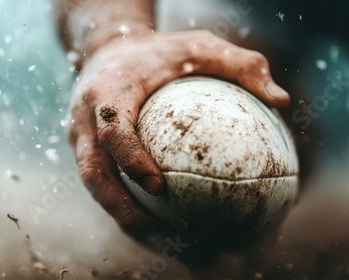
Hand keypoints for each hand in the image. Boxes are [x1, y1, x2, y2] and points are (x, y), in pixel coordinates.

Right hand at [67, 30, 289, 236]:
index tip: (159, 186)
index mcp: (106, 93)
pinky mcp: (84, 150)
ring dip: (124, 217)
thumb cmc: (158, 52)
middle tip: (158, 234)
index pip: (111, 131)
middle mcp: (84, 120)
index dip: (130, 160)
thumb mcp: (198, 45)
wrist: (107, 50)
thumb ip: (238, 64)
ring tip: (163, 243)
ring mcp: (79, 138)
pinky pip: (104, 183)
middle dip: (121, 209)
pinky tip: (157, 224)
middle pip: (93, 173)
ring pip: (95, 187)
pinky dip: (126, 206)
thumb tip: (281, 100)